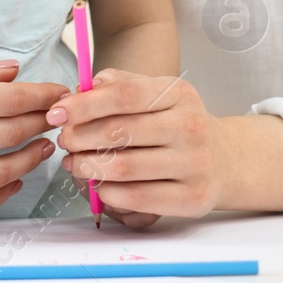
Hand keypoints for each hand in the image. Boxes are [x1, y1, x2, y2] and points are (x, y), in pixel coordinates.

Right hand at [0, 56, 69, 216]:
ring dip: (30, 160)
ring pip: (2, 173)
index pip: (17, 99)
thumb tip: (12, 71)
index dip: (47, 95)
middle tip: (58, 115)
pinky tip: (10, 181)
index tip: (63, 91)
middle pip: (16, 134)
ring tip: (42, 147)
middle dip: (43, 123)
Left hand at [48, 68, 223, 220]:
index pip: (124, 95)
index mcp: (179, 94)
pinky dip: (108, 193)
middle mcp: (190, 127)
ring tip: (74, 163)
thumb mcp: (158, 93)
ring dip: (88, 167)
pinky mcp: (191, 198)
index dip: (84, 104)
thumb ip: (121, 83)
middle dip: (80, 137)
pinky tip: (98, 186)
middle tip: (64, 140)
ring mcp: (194, 164)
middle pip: (120, 132)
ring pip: (125, 168)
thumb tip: (86, 85)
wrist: (226, 160)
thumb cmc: (178, 124)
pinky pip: (138, 198)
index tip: (56, 113)